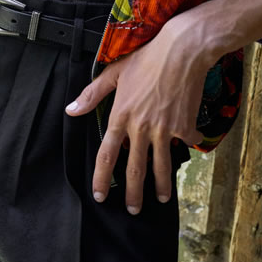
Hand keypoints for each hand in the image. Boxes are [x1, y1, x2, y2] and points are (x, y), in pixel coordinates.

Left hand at [65, 11, 209, 212]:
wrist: (182, 51)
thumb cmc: (147, 57)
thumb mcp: (115, 72)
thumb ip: (92, 94)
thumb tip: (71, 110)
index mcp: (121, 116)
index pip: (106, 155)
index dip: (102, 178)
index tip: (101, 195)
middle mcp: (141, 128)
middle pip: (135, 168)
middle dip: (134, 194)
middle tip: (133, 210)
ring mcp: (164, 129)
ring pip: (161, 166)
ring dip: (161, 185)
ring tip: (162, 198)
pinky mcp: (185, 126)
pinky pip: (186, 142)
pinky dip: (188, 145)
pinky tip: (190, 146)